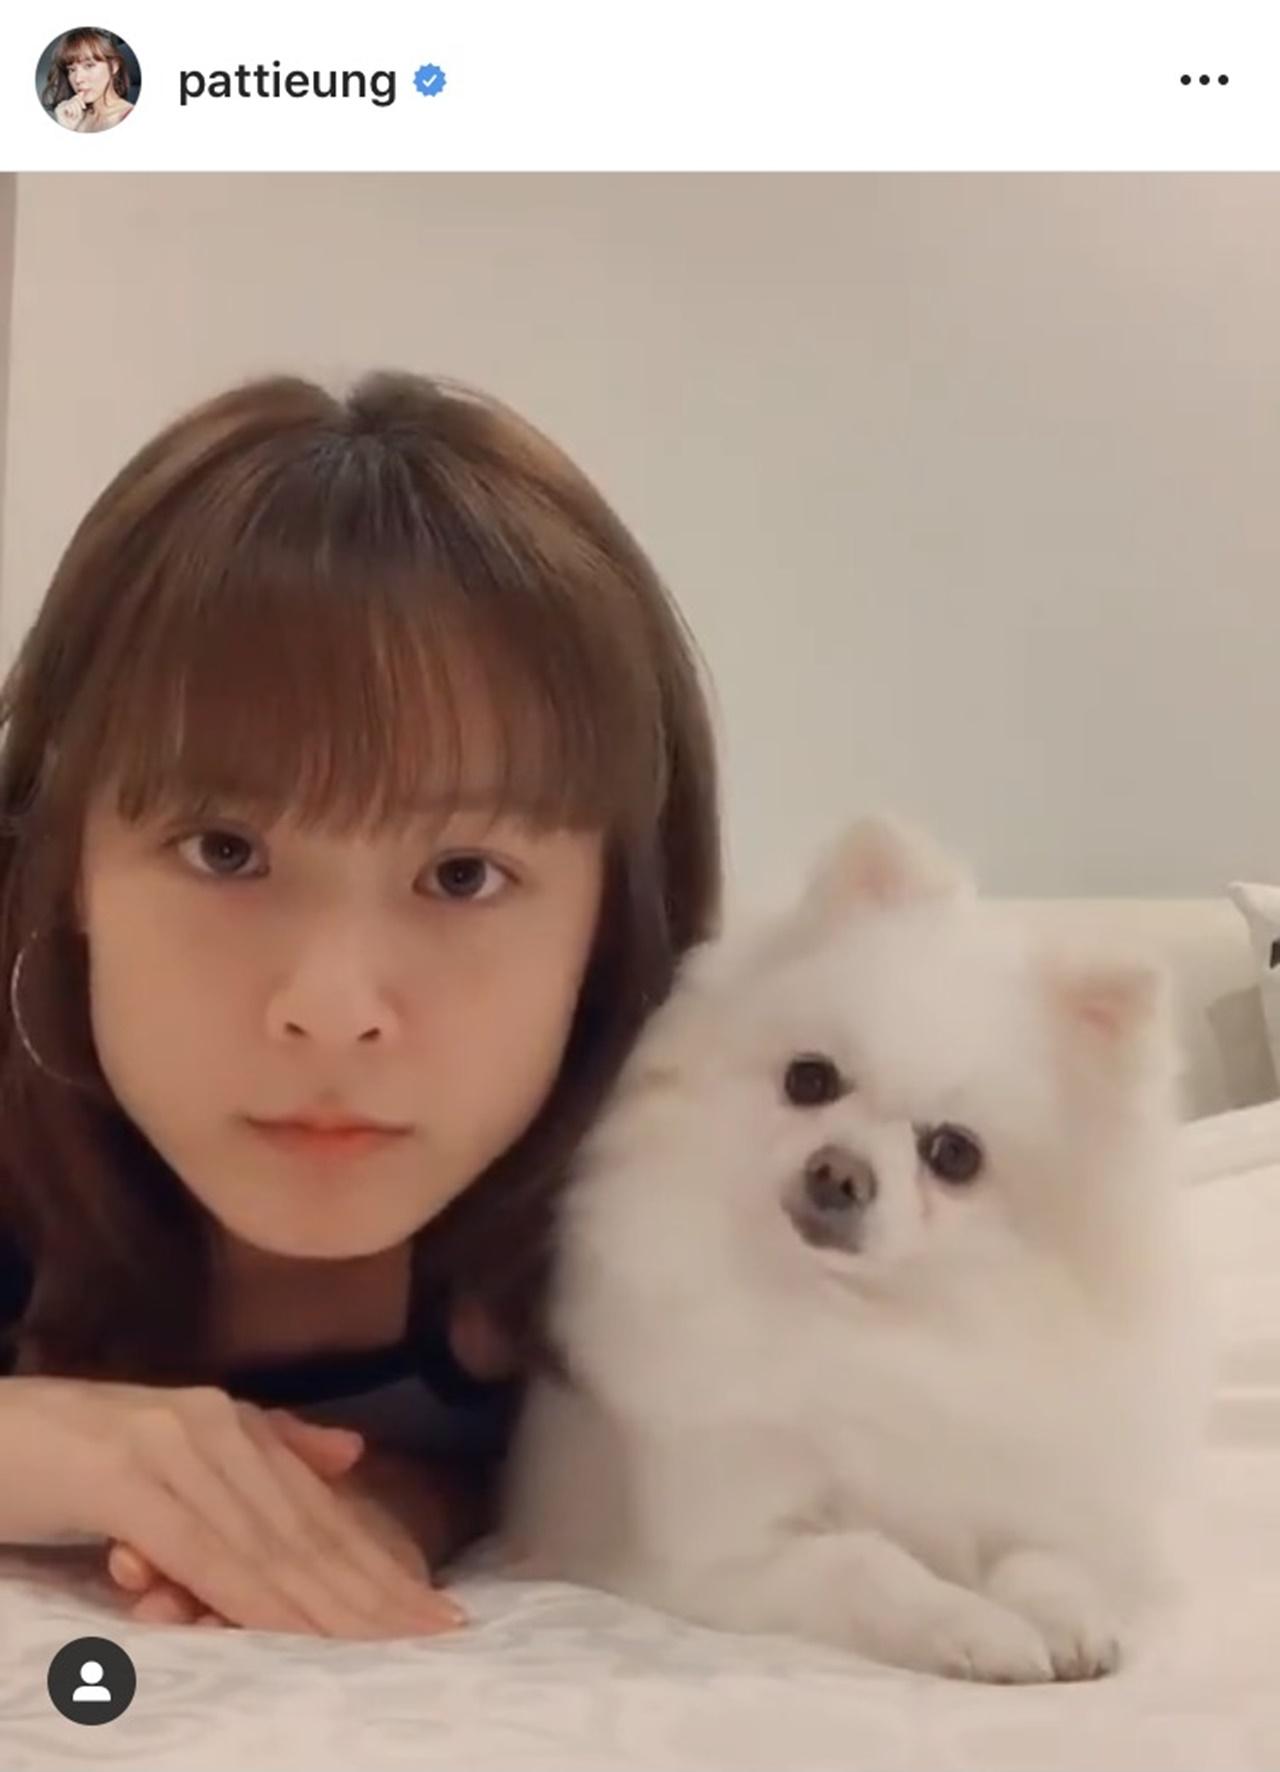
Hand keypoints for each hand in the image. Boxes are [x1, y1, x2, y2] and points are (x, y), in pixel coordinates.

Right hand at [56, 95, 86, 126]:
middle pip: (75, 100)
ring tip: (73, 117)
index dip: (81, 101)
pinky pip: (68, 106)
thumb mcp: (79, 112)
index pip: (75, 98)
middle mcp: (63, 103)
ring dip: (76, 112)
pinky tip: (69, 116)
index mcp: (68, 103)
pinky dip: (71, 112)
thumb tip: (82, 92)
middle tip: (77, 116)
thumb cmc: (73, 123)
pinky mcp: (58, 109)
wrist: (69, 130)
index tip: (84, 107)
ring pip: (72, 103)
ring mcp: (60, 105)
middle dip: (79, 109)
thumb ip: (79, 103)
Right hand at [108, 1414, 434, 1627]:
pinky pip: (200, 1551)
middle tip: (435, 1631)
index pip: (318, 1509)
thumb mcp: (166, 1450)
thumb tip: (352, 1455)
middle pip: (306, 1529)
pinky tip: (293, 1631)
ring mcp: (171, 1449)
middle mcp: (216, 1427)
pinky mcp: (121, 1482)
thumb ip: (259, 1452)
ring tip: (386, 1642)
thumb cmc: (61, 1453)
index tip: (434, 1607)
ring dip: (327, 1604)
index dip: (378, 1561)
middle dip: (374, 1589)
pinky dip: (249, 1596)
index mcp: (234, 1423)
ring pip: (264, 1545)